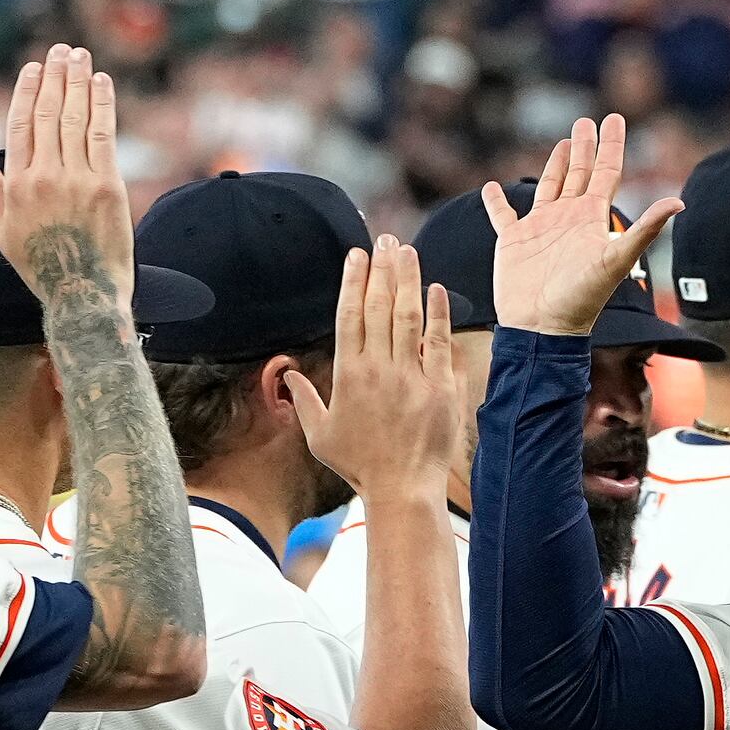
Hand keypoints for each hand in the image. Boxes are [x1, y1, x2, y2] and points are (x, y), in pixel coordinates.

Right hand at [0, 46, 133, 318]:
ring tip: (80, 57)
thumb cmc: (44, 269)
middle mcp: (43, 177)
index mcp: (16, 186)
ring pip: (75, 119)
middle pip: (48, 115)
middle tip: (61, 51)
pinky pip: (102, 136)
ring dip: (78, 83)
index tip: (35, 69)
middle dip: (55, 78)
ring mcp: (75, 181)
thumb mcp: (6, 234)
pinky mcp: (106, 187)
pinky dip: (102, 106)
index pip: (19, 125)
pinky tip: (102, 84)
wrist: (83, 296)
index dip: (28, 92)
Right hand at [284, 238, 464, 499]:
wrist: (402, 489)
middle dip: (382, 268)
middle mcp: (379, 369)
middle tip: (385, 239)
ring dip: (408, 279)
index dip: (354, 280)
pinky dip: (437, 313)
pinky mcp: (440, 387)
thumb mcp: (320, 436)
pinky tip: (436, 289)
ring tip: (408, 251)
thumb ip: (304, 400)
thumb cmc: (360, 465)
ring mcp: (411, 377)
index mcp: (348, 375)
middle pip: (379, 306)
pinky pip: (439, 342)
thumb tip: (288, 375)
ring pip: (407, 316)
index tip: (358, 255)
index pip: (350, 315)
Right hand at [484, 114, 679, 336]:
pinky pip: (503, 215)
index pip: (606, 172)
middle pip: (579, 173)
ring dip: (555, 165)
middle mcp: (568, 219)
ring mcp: (540, 229)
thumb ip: (646, 229)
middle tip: (585, 122)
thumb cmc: (581, 298)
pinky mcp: (513, 241)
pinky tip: (491, 188)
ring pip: (549, 187)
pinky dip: (496, 201)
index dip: (611, 145)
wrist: (544, 328)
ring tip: (561, 143)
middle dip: (584, 147)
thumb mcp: (616, 260)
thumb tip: (680, 202)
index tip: (614, 117)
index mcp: (592, 218)